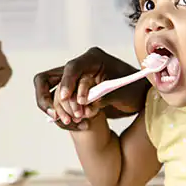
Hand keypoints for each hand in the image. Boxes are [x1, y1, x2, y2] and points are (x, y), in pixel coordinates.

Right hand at [33, 47, 148, 130]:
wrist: (138, 97)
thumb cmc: (134, 89)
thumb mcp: (123, 92)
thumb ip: (103, 96)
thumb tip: (85, 104)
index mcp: (92, 59)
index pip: (72, 67)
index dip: (66, 83)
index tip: (64, 99)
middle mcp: (79, 68)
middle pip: (47, 79)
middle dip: (46, 98)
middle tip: (57, 116)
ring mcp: (73, 82)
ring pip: (49, 94)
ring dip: (58, 110)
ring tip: (75, 122)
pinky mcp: (72, 95)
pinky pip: (59, 106)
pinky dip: (65, 117)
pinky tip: (81, 126)